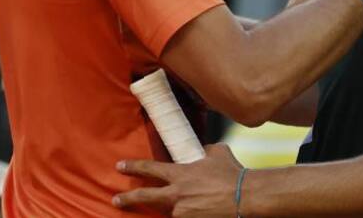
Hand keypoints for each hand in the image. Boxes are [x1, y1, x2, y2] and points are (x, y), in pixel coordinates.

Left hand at [113, 143, 242, 216]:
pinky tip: (189, 212)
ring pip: (166, 212)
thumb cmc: (232, 172)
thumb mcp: (217, 152)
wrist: (245, 196)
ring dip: (167, 209)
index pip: (149, 168)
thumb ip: (203, 150)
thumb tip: (200, 151)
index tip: (120, 166)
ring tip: (178, 206)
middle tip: (116, 200)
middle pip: (144, 196)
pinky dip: (183, 215)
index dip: (133, 166)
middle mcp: (177, 194)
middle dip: (127, 198)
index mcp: (180, 174)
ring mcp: (182, 212)